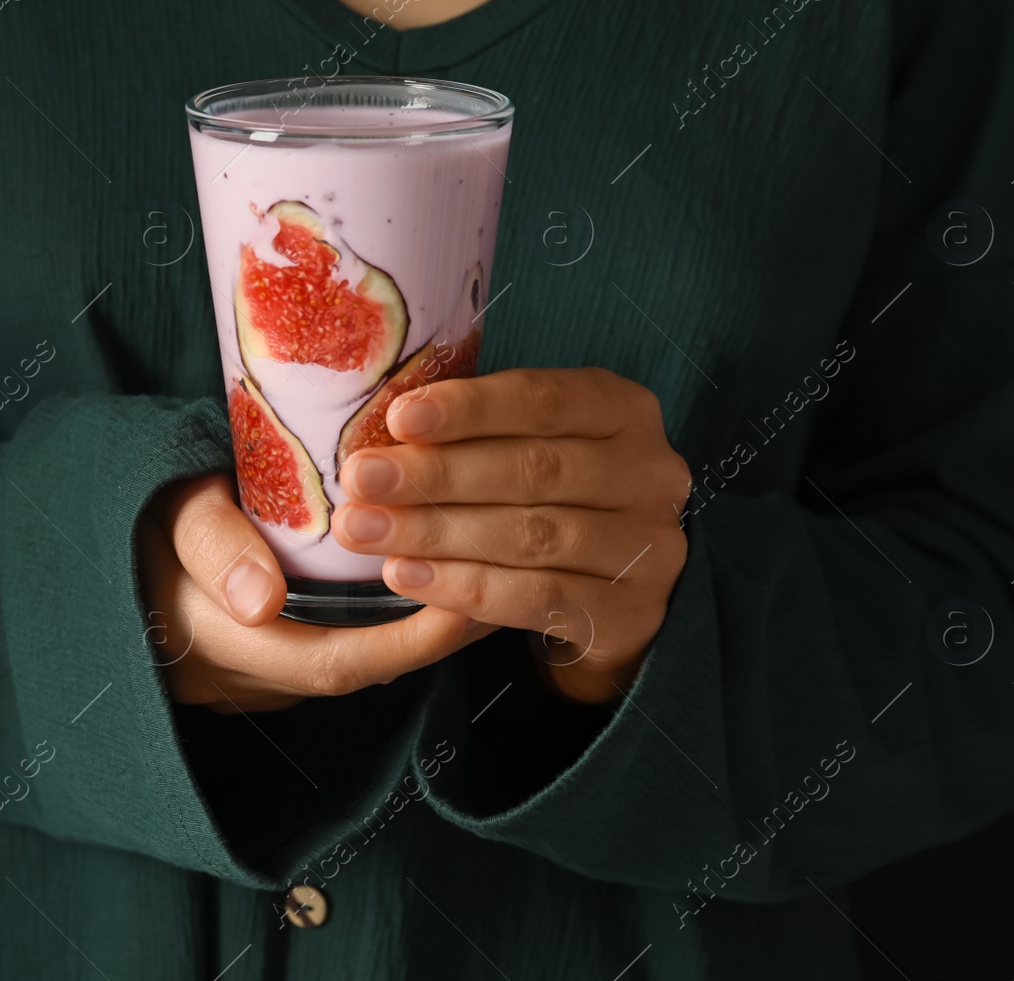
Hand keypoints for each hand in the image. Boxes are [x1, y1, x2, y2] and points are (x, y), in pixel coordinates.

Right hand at [137, 474, 493, 711]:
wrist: (100, 541)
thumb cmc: (140, 515)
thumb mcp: (168, 514)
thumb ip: (212, 545)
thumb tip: (259, 599)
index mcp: (217, 644)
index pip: (332, 663)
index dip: (409, 642)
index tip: (469, 598)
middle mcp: (241, 677)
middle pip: (358, 671)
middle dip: (434, 637)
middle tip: (505, 584)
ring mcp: (251, 676)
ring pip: (352, 663)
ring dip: (419, 630)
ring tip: (488, 577)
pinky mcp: (265, 657)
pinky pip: (337, 647)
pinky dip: (387, 623)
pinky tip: (434, 581)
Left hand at [333, 368, 691, 703]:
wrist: (611, 599)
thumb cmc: (553, 501)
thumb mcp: (531, 447)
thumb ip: (480, 432)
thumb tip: (390, 426)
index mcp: (626, 412)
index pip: (545, 400)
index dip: (469, 409)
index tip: (398, 418)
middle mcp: (653, 474)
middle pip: (534, 470)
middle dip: (437, 474)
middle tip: (361, 480)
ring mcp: (653, 548)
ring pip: (532, 535)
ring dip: (438, 533)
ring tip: (366, 531)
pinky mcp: (632, 614)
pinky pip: (537, 598)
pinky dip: (465, 586)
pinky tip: (406, 576)